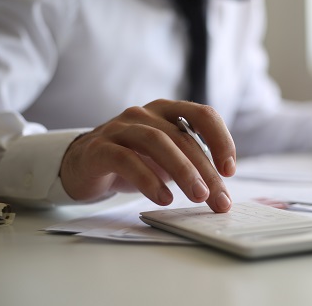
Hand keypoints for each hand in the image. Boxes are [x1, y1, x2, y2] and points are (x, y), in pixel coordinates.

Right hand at [60, 100, 235, 212]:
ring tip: (198, 196)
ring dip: (182, 170)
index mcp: (166, 111)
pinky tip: (163, 199)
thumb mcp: (166, 159)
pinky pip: (126, 159)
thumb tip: (221, 190)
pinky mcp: (100, 148)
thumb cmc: (132, 161)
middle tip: (219, 200)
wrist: (82, 165)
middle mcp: (144, 114)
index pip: (202, 115)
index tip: (230, 170)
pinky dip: (148, 179)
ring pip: (156, 142)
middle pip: (183, 137)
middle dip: (206, 171)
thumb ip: (190, 163)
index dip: (221, 139)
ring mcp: (120, 128)